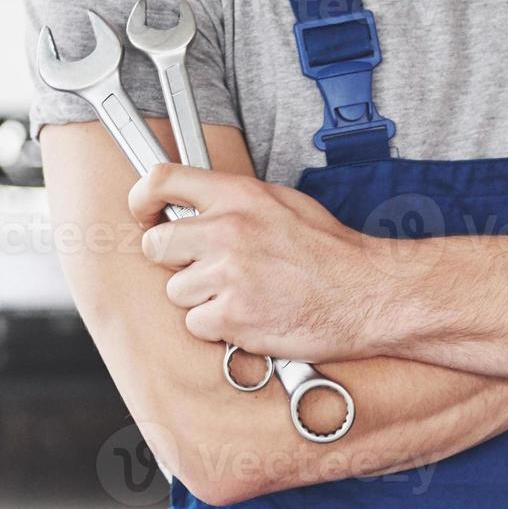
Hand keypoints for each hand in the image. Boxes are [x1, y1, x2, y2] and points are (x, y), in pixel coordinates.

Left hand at [129, 164, 377, 360]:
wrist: (366, 295)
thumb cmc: (329, 253)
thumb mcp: (282, 204)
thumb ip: (234, 202)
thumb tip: (194, 205)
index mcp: (239, 196)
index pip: (162, 180)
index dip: (142, 200)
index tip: (144, 214)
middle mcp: (228, 231)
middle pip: (156, 245)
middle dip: (173, 260)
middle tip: (203, 268)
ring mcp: (228, 276)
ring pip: (176, 290)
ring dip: (200, 298)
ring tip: (241, 294)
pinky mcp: (232, 317)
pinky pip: (196, 325)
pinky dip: (217, 327)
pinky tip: (248, 316)